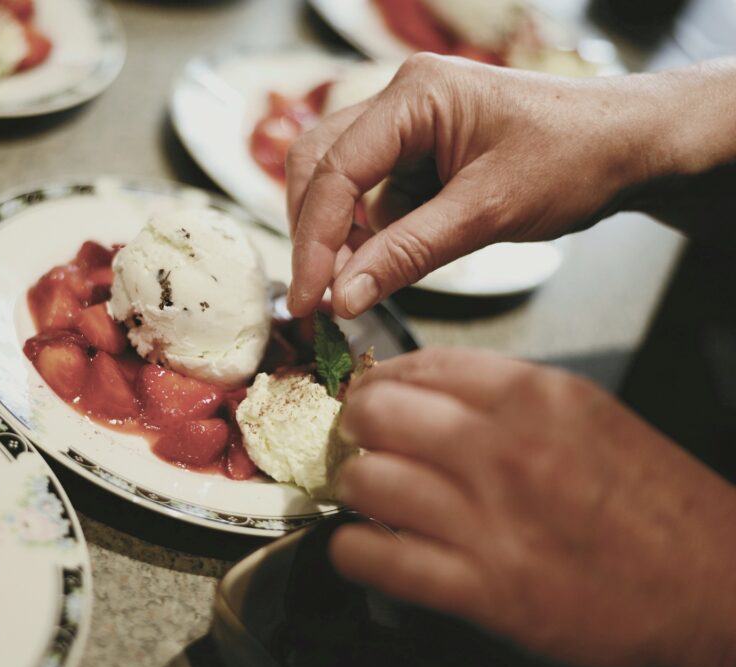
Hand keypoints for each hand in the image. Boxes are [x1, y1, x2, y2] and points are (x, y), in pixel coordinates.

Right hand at [286, 53, 678, 317]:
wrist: (630, 145)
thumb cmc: (574, 159)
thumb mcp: (487, 212)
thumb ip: (407, 253)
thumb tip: (342, 296)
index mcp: (414, 95)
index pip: (334, 170)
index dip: (313, 241)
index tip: (308, 300)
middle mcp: (400, 99)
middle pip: (318, 165)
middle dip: (313, 234)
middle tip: (317, 298)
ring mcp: (407, 124)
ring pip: (339, 181)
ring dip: (339, 235)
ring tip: (354, 285)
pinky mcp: (418, 151)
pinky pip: (372, 193)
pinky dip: (370, 232)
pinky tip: (385, 260)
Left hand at [330, 347, 735, 666]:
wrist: (715, 586)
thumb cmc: (655, 504)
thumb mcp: (588, 416)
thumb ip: (505, 398)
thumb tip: (424, 390)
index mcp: (534, 397)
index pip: (418, 365)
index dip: (380, 381)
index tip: (370, 396)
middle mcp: (506, 449)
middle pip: (376, 413)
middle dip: (356, 427)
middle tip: (360, 443)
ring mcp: (491, 520)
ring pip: (366, 480)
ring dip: (353, 488)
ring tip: (367, 497)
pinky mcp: (483, 589)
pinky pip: (374, 556)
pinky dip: (353, 550)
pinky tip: (366, 546)